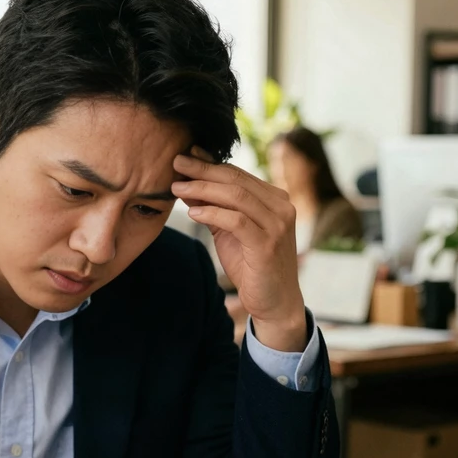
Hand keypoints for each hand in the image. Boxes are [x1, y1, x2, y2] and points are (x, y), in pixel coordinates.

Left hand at [173, 149, 306, 351]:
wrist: (274, 302)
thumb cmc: (253, 266)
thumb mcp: (230, 232)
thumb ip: (214, 208)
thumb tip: (188, 185)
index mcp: (274, 199)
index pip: (237, 175)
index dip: (209, 164)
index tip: (185, 156)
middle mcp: (281, 207)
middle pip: (236, 180)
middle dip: (202, 170)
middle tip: (176, 163)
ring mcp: (277, 224)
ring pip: (236, 196)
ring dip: (202, 189)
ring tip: (177, 187)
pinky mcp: (268, 244)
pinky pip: (237, 220)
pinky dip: (213, 213)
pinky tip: (193, 212)